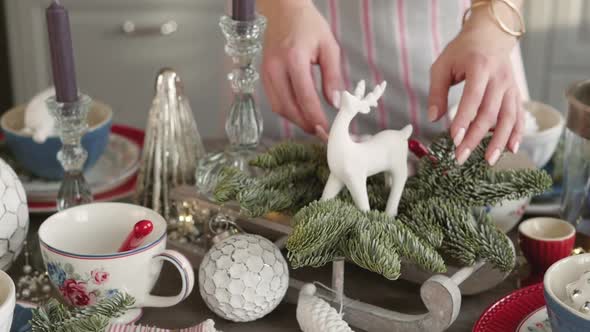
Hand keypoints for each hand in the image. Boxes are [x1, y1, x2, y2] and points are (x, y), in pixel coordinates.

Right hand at [259, 0, 341, 133]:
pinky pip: (274, 100)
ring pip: (278, 107)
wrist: (284, 11)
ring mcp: (266, 73)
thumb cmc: (309, 26)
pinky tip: (300, 114)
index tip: (327, 130)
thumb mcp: (329, 47)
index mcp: (294, 60)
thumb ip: (333, 76)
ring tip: (312, 125)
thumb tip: (335, 104)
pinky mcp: (263, 76)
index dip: (316, 118)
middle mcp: (275, 68)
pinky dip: (287, 111)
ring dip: (295, 120)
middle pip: (288, 107)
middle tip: (320, 133)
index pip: (305, 98)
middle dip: (305, 124)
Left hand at [428, 7, 523, 165]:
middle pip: (489, 113)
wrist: (491, 35)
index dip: (463, 120)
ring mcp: (511, 87)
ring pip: (508, 118)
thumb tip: (434, 118)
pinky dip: (517, 134)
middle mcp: (499, 78)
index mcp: (479, 68)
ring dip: (499, 142)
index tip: (453, 139)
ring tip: (488, 161)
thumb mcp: (442, 65)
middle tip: (461, 157)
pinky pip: (519, 116)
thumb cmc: (462, 51)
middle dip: (475, 138)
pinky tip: (511, 150)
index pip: (472, 98)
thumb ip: (436, 92)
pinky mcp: (516, 94)